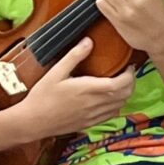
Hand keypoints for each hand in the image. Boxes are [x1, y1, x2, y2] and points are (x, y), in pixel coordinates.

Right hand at [19, 36, 137, 138]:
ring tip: (119, 83)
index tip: (128, 66)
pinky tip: (109, 99)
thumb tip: (89, 41)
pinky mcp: (89, 124)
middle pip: (125, 95)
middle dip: (131, 83)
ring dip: (125, 94)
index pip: (121, 84)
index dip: (130, 75)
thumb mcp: (56, 72)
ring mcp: (93, 116)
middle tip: (126, 73)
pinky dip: (116, 106)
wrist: (33, 122)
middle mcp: (95, 104)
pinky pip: (111, 115)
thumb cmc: (42, 97)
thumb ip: (74, 56)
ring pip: (120, 106)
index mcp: (89, 90)